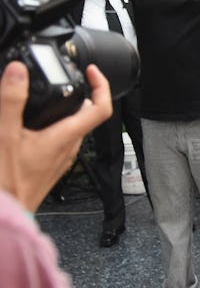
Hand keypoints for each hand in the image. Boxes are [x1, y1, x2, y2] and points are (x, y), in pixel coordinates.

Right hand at [0, 62, 112, 211]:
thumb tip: (19, 72)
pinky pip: (56, 141)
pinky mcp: (48, 167)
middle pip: (85, 116)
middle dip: (78, 94)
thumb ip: (11, 102)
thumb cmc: (6, 183)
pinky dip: (50, 126)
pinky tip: (30, 126)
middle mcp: (68, 149)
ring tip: (46, 97)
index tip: (91, 71)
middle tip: (67, 79)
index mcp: (65, 138)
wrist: (2, 217)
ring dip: (63, 111)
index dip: (101, 84)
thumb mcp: (4, 135)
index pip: (101, 108)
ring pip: (70, 129)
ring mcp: (59, 160)